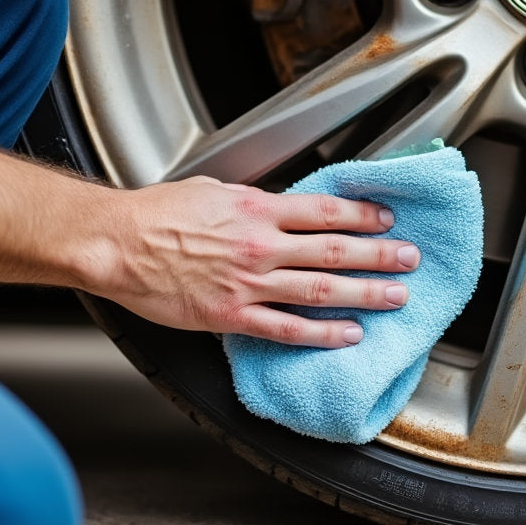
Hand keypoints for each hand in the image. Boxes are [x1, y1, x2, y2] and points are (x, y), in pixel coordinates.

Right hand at [87, 177, 419, 347]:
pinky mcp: (230, 315)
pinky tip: (348, 334)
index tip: (386, 220)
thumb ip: (251, 200)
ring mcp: (247, 282)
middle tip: (410, 259)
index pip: (324, 211)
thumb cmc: (156, 214)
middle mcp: (259, 244)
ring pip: (319, 289)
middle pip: (334, 249)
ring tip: (395, 296)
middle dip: (379, 255)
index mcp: (256, 208)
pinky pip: (286, 328)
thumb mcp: (212, 190)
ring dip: (364, 293)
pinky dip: (321, 333)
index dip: (362, 216)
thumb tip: (278, 205)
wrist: (115, 243)